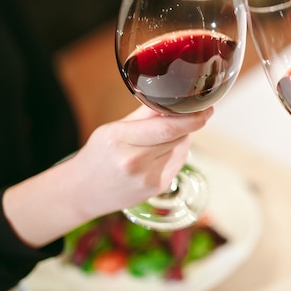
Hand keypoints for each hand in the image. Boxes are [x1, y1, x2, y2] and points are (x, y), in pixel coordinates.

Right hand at [69, 105, 213, 216]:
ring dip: (179, 138)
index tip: (207, 109)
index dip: (192, 118)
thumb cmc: (99, 155)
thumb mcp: (114, 128)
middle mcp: (135, 162)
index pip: (167, 127)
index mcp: (120, 139)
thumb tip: (175, 98)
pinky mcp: (158, 188)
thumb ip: (145, 114)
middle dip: (184, 123)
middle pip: (178, 135)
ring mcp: (148, 179)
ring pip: (181, 147)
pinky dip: (175, 153)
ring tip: (157, 140)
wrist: (83, 192)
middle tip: (185, 115)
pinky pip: (178, 162)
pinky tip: (157, 155)